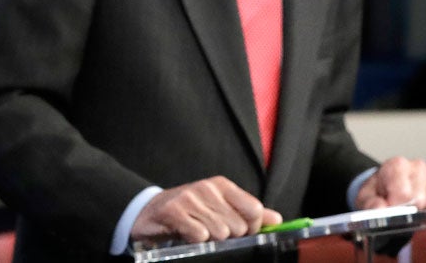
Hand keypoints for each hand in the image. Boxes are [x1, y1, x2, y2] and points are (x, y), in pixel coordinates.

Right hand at [131, 177, 281, 243]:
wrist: (149, 211)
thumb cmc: (188, 211)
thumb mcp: (219, 207)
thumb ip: (248, 213)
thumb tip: (277, 219)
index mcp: (221, 185)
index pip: (254, 210)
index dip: (252, 228)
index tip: (240, 232)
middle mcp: (207, 188)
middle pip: (238, 226)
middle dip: (228, 236)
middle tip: (210, 231)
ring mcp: (190, 198)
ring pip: (220, 233)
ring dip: (209, 239)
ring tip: (197, 231)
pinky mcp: (174, 211)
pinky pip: (199, 235)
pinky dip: (195, 240)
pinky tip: (186, 234)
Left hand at [355, 157, 425, 209]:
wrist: (386, 186)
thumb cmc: (378, 192)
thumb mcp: (366, 198)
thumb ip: (371, 204)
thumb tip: (381, 209)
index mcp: (396, 165)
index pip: (404, 193)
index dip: (397, 205)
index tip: (391, 206)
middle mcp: (416, 165)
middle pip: (419, 199)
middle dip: (409, 208)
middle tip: (399, 204)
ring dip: (421, 208)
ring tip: (409, 202)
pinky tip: (421, 203)